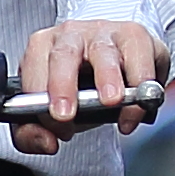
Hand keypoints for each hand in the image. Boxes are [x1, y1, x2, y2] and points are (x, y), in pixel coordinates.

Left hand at [12, 20, 166, 155]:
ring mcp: (103, 33)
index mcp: (42, 48)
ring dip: (106, 78)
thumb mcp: (53, 109)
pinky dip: (141, 84)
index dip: (39, 100)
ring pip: (102, 52)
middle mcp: (70, 36)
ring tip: (111, 101)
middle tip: (66, 114)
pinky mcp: (134, 35)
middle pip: (63, 56)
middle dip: (62, 85)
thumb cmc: (83, 84)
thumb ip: (34, 131)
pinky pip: (138, 56)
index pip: (34, 70)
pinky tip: (136, 106)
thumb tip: (46, 142)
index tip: (54, 126)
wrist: (120, 64)